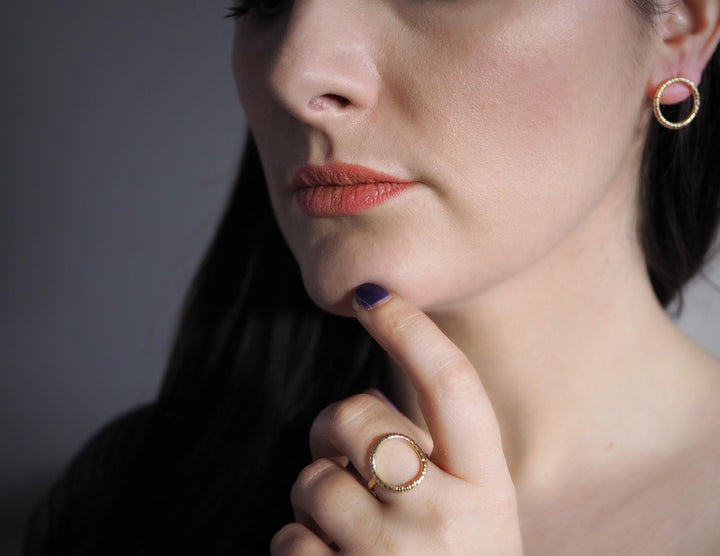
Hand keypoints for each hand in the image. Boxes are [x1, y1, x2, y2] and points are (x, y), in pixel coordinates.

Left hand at [271, 285, 522, 554]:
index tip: (372, 294)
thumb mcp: (475, 516)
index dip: (410, 329)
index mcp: (487, 492)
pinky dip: (299, 545)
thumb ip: (437, 459)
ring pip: (314, 480)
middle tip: (336, 454)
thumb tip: (369, 400)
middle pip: (359, 417)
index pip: (452, 384)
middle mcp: (444, 520)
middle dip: (331, 426)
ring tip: (344, 529)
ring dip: (314, 498)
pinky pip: (290, 539)